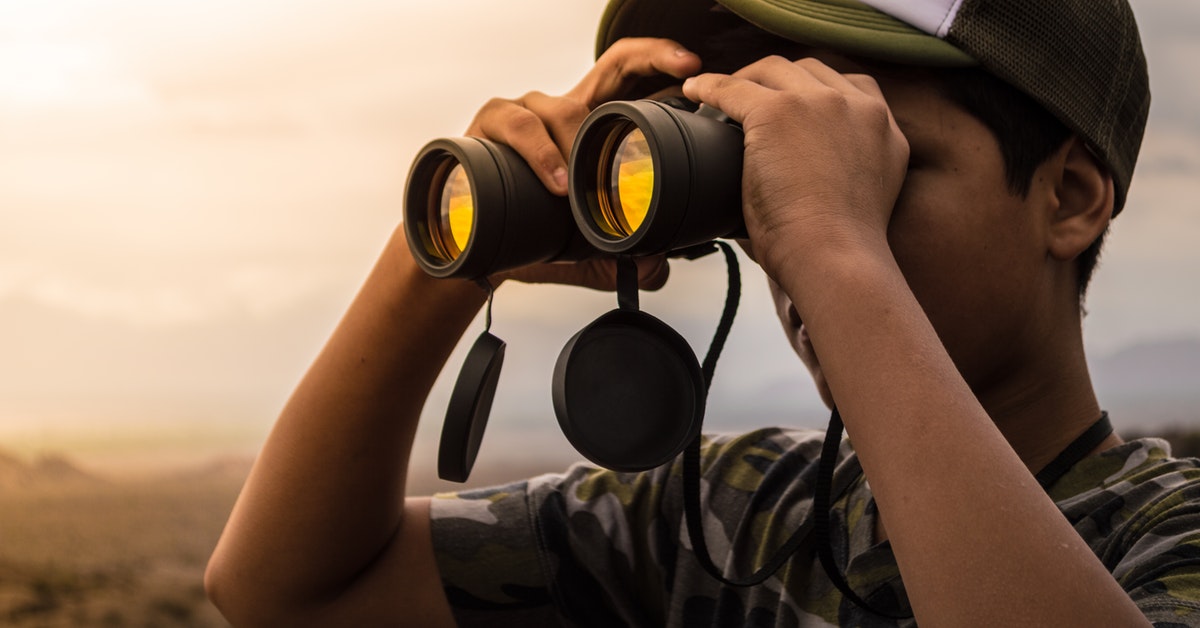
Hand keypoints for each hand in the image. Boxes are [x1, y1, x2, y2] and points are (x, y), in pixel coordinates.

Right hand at [465, 37, 702, 290]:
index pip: (633, 81)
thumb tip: (659, 268)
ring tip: (579, 185)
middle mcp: (562, 110)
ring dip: (577, 143)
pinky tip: (554, 183)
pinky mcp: (489, 122)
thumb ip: (624, 255)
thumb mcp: (585, 247)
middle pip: (613, 64)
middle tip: (686, 70)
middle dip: (653, 57)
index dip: (664, 65)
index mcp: (590, 128)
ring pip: (562, 107)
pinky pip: (517, 124)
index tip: (695, 69)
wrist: (468, 247)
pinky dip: (540, 153)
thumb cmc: (526, 232)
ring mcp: (527, 110)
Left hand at [681, 56, 909, 281]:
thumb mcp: (859, 194)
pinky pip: (733, 88)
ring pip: (772, 70)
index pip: (848, 86)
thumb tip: (798, 179)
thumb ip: (841, 168)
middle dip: (777, 80)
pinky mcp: (778, 112)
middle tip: (748, 99)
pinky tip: (694, 93)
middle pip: (809, 70)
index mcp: (883, 128)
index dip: (813, 90)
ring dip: (745, 80)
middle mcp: (859, 106)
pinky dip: (709, 88)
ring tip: (718, 98)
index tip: (790, 103)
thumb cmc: (837, 248)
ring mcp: (820, 103)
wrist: (834, 257)